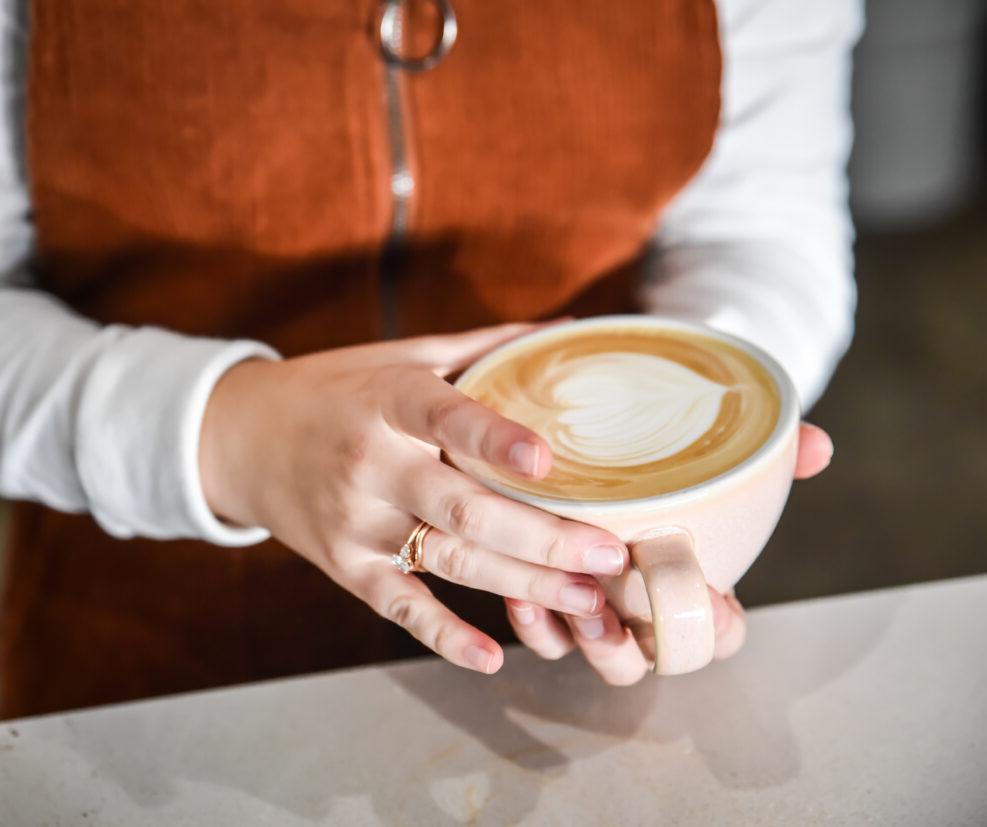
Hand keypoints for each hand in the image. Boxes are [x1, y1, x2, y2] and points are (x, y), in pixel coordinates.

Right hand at [199, 323, 628, 674]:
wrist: (237, 437)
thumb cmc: (336, 389)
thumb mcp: (399, 355)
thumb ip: (482, 347)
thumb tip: (569, 330)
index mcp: (389, 399)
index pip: (446, 417)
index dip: (494, 439)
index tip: (548, 460)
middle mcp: (371, 463)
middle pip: (465, 508)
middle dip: (544, 538)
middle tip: (610, 555)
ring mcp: (356, 521)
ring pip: (450, 560)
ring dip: (524, 586)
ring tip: (589, 602)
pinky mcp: (344, 565)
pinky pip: (400, 605)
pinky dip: (444, 636)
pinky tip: (492, 657)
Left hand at [505, 422, 835, 684]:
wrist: (581, 442)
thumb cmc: (666, 466)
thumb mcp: (713, 454)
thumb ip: (768, 454)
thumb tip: (820, 447)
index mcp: (694, 583)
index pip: (721, 633)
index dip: (716, 628)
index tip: (705, 595)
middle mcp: (644, 606)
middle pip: (648, 661)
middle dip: (636, 646)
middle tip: (619, 606)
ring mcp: (595, 610)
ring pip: (594, 656)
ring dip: (584, 640)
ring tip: (572, 601)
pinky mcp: (547, 601)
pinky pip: (541, 638)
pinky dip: (532, 624)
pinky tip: (520, 593)